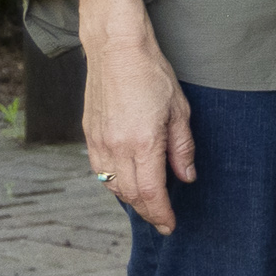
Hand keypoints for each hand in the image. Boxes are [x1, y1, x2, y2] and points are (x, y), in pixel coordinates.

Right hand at [76, 0, 195, 233]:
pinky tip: (127, 182)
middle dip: (148, 211)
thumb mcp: (179, 110)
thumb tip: (186, 177)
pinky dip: (113, 182)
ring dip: (131, 199)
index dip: (161, 214)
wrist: (115, 49)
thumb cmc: (152, 75)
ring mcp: (98, 141)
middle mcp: (116, 147)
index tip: (171, 225)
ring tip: (149, 204)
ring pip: (112, 185)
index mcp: (142, 142)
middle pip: (130, 194)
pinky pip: (99, 170)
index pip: (151, 192)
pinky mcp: (88, 134)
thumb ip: (182, 148)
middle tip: (163, 219)